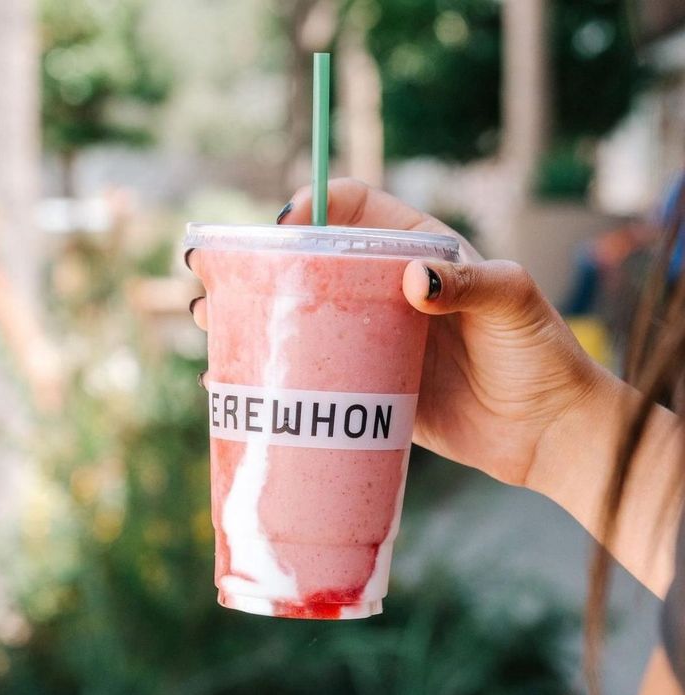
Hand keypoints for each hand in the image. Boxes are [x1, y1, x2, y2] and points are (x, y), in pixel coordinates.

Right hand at [187, 178, 606, 488]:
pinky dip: (273, 371)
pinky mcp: (367, 386)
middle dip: (258, 263)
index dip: (314, 204)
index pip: (354, 207)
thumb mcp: (513, 301)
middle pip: (312, 262)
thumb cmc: (539, 355)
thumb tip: (411, 281)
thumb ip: (468, 281)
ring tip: (211, 320)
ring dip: (252, 315)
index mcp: (419, 251)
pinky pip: (312, 371)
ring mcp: (373, 340)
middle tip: (214, 274)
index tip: (283, 226)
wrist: (544, 431)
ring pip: (302, 315)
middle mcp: (387, 291)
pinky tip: (235, 379)